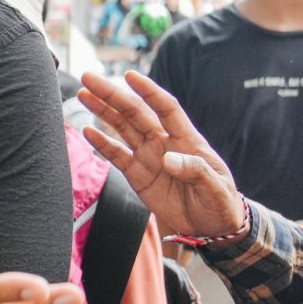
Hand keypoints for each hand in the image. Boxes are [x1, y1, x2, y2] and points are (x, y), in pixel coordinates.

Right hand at [76, 72, 251, 241]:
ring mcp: (149, 157)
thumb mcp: (215, 188)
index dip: (148, 91)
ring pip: (122, 128)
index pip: (165, 108)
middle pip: (135, 112)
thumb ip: (195, 171)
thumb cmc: (220, 203)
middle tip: (89, 78)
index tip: (129, 76)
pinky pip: (117, 155)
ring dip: (103, 111)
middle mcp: (164, 143)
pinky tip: (87, 130)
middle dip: (112, 94)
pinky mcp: (138, 175)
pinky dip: (102, 143)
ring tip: (83, 94)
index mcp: (187, 140)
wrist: (211, 227)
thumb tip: (168, 158)